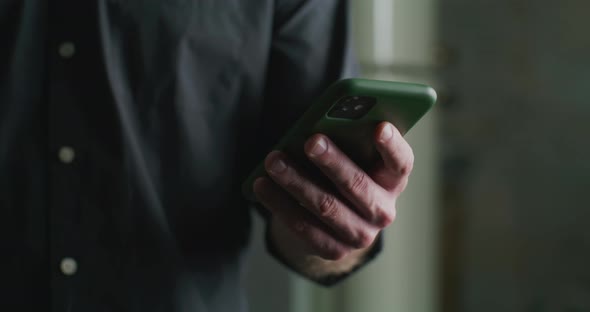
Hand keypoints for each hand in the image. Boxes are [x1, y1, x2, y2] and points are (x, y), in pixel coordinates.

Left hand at [253, 121, 413, 260]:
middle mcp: (383, 210)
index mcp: (393, 180)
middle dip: (333, 162)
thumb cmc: (343, 170)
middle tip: (311, 141)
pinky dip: (280, 203)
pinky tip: (262, 184)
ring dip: (296, 181)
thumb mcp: (353, 155)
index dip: (392, 146)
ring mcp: (360, 234)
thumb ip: (347, 139)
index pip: (401, 162)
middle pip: (358, 185)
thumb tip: (320, 125)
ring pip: (326, 206)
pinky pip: (303, 226)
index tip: (379, 127)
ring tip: (273, 160)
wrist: (335, 219)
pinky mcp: (334, 250)